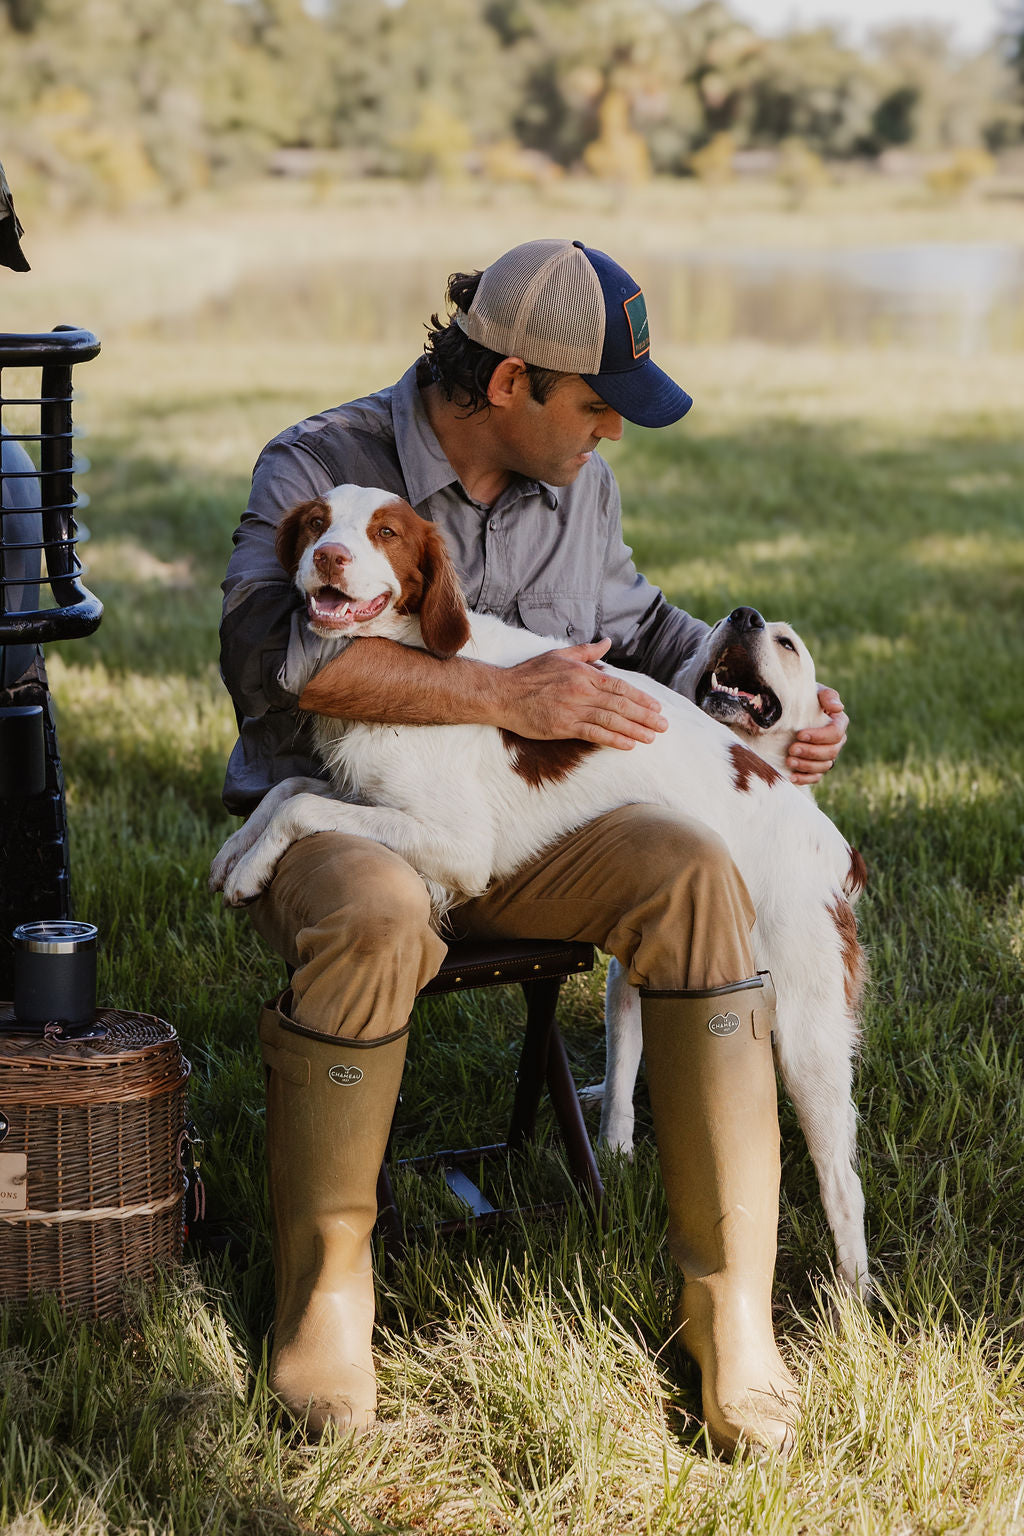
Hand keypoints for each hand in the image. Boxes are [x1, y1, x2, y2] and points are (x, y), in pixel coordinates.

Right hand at [498, 638, 666, 749]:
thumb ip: (587, 651)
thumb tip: (607, 643)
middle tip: (663, 726)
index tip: (656, 707)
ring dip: (635, 729)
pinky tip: (628, 745)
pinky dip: (613, 739)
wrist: (503, 693)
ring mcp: (573, 709)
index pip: (620, 686)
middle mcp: (582, 690)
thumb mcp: (559, 655)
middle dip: (645, 716)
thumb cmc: (529, 674)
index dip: (641, 698)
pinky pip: (594, 733)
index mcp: (584, 673)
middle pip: (621, 704)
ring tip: (652, 737)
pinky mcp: (563, 726)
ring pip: (611, 720)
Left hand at [786, 684, 847, 786]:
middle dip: (811, 752)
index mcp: (838, 722)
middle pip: (831, 752)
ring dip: (807, 765)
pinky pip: (816, 777)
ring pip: (825, 766)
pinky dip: (805, 778)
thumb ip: (827, 696)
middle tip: (792, 749)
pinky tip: (791, 777)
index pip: (835, 733)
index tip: (800, 735)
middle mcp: (836, 741)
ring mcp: (827, 755)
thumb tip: (838, 707)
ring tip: (789, 761)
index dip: (819, 736)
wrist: (790, 710)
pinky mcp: (816, 766)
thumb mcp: (814, 692)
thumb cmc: (804, 698)